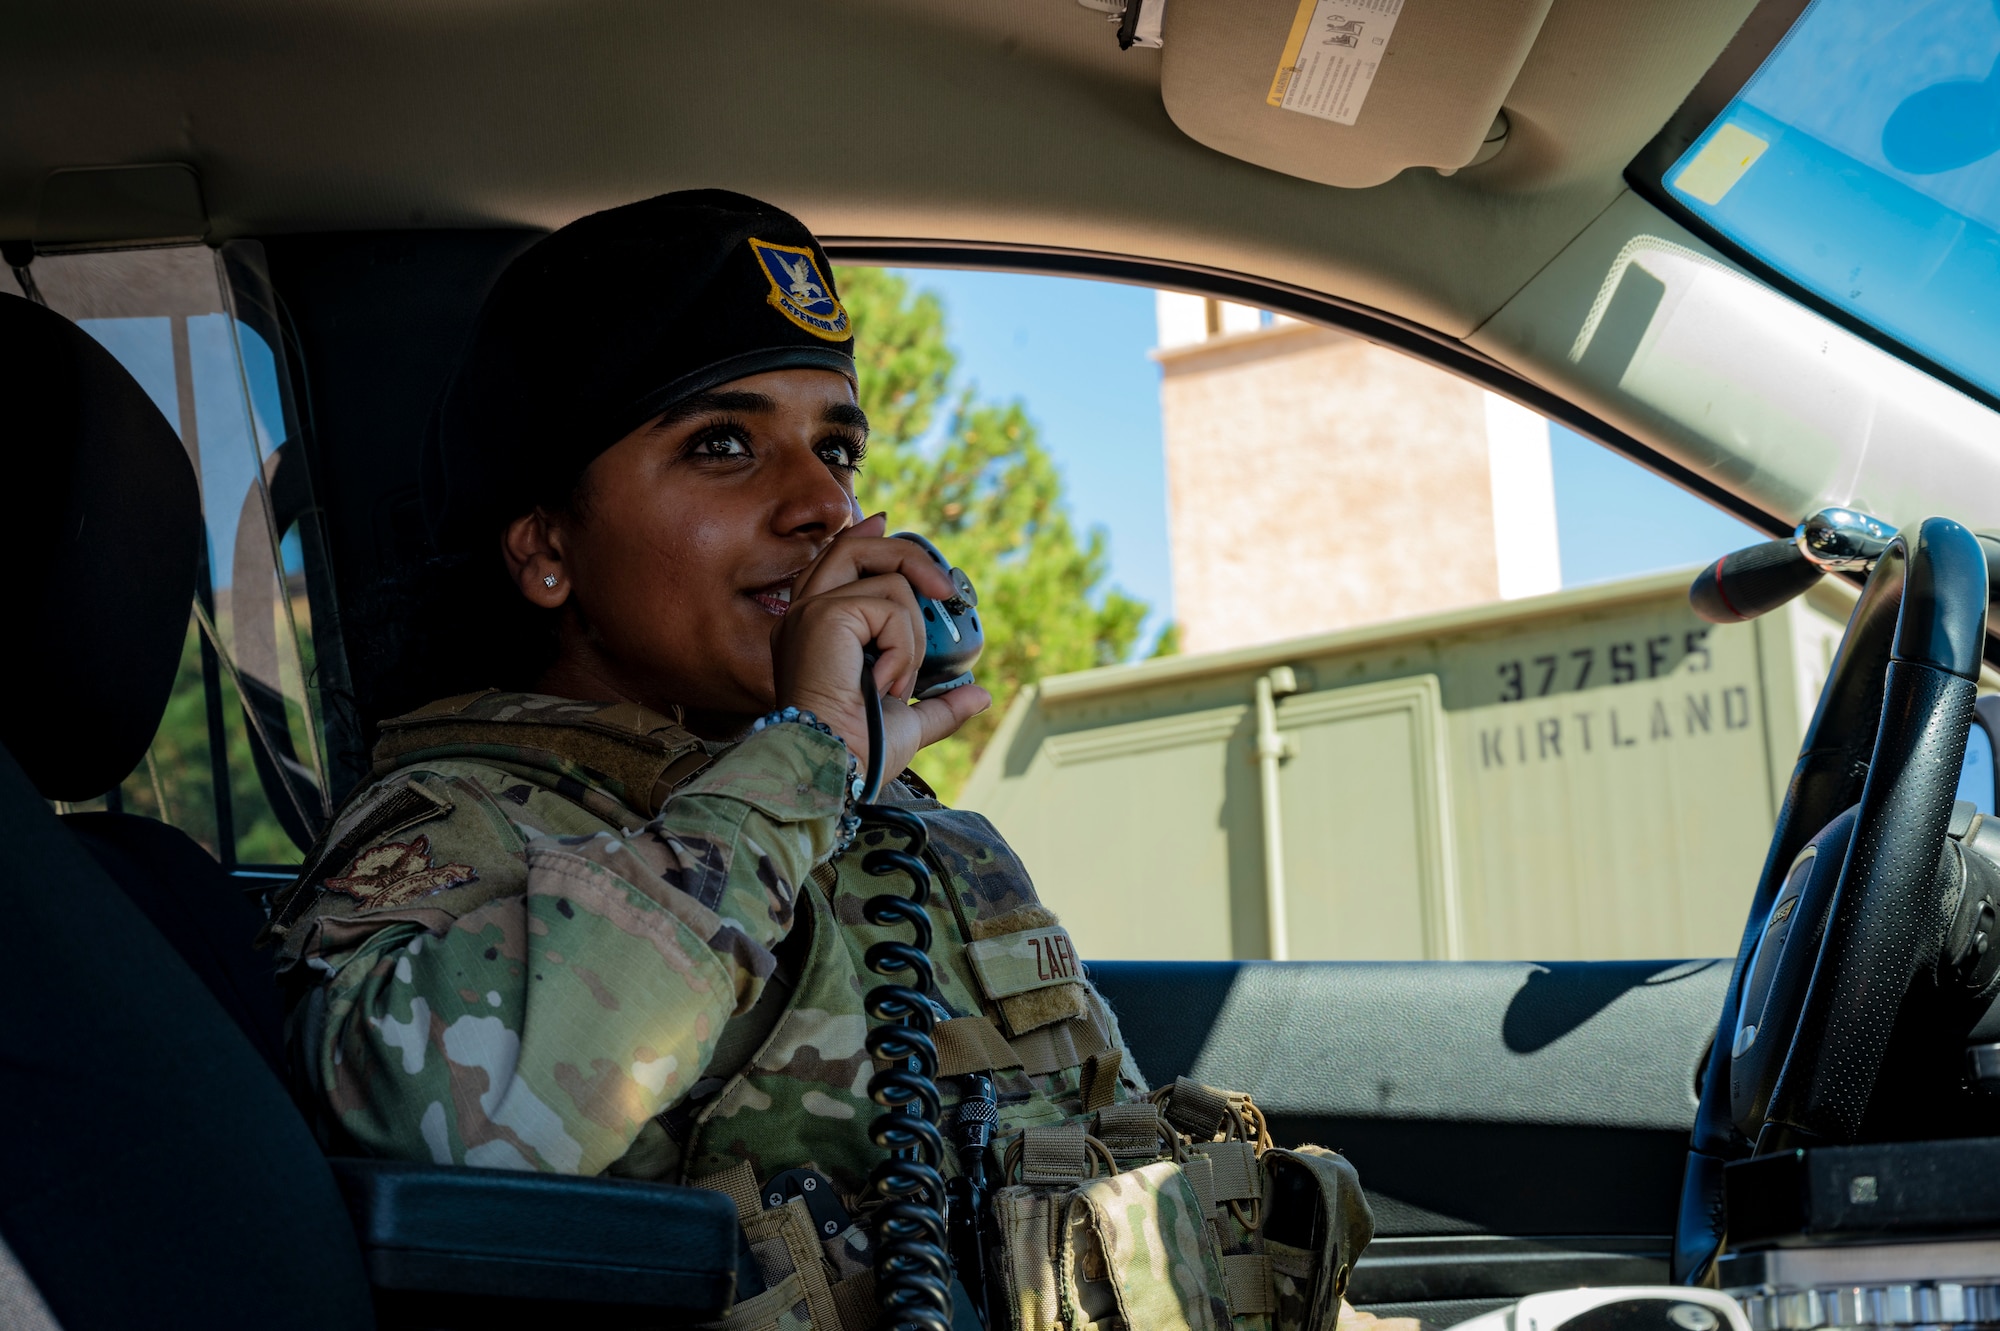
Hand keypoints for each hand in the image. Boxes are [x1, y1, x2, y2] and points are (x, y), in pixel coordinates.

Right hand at [772, 513, 990, 781]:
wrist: (836, 767)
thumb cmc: (857, 753)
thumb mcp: (908, 722)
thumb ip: (940, 704)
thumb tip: (979, 694)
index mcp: (814, 633)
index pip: (834, 562)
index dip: (863, 538)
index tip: (886, 524)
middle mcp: (805, 616)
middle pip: (856, 548)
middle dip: (909, 558)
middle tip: (946, 590)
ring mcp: (813, 612)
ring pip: (890, 584)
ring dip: (911, 638)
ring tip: (896, 682)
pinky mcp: (826, 615)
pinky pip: (891, 607)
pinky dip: (903, 648)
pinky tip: (886, 683)